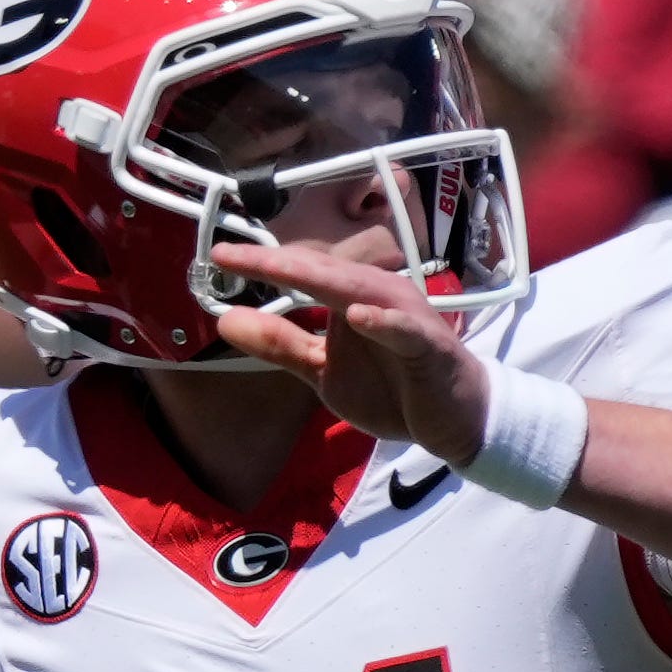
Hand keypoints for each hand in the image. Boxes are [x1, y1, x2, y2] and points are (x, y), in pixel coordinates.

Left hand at [207, 240, 495, 463]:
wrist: (453, 417)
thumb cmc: (392, 385)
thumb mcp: (324, 370)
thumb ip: (280, 345)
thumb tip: (226, 321)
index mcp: (350, 297)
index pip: (301, 275)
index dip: (261, 264)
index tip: (217, 255)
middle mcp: (376, 294)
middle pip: (324, 273)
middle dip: (280, 263)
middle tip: (232, 254)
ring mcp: (405, 317)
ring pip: (362, 290)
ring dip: (324, 279)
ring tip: (281, 267)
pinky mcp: (429, 346)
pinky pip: (405, 330)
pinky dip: (385, 321)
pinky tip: (359, 315)